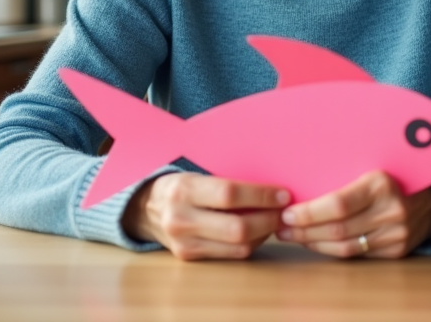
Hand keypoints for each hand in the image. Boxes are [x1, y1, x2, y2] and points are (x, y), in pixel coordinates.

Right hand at [122, 172, 289, 260]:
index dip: (261, 195)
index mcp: (184, 189)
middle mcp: (181, 218)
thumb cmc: (181, 186)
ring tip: (275, 220)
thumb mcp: (196, 173)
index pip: (229, 194)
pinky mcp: (189, 257)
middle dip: (268, 219)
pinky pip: (230, 255)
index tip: (283, 194)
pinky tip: (258, 232)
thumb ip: (227, 180)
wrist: (145, 209)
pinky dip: (250, 244)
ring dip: (264, 234)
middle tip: (285, 211)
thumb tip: (271, 185)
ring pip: (237, 246)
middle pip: (237, 227)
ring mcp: (184, 242)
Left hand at [276, 170, 430, 258]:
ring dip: (313, 243)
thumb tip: (298, 180)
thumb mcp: (370, 166)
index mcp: (381, 183)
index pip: (338, 204)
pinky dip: (331, 250)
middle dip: (304, 230)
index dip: (310, 212)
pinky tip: (315, 242)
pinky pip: (356, 255)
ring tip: (292, 236)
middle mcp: (391, 210)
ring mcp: (396, 234)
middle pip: (338, 229)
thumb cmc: (390, 177)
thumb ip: (342, 173)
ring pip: (345, 247)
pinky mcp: (396, 251)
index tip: (287, 212)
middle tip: (281, 227)